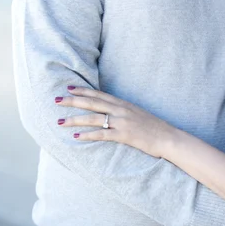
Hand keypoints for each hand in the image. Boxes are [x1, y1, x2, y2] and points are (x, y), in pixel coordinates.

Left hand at [55, 86, 174, 157]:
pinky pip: (102, 134)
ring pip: (93, 118)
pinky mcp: (124, 135)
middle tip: (57, 100)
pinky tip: (76, 136)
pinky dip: (87, 135)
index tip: (68, 88)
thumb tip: (108, 110)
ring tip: (60, 121)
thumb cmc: (152, 127)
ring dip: (75, 119)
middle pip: (92, 103)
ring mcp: (122, 122)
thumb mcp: (136, 113)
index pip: (98, 94)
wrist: (168, 137)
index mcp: (123, 103)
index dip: (82, 91)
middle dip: (73, 101)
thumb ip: (122, 110)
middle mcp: (120, 110)